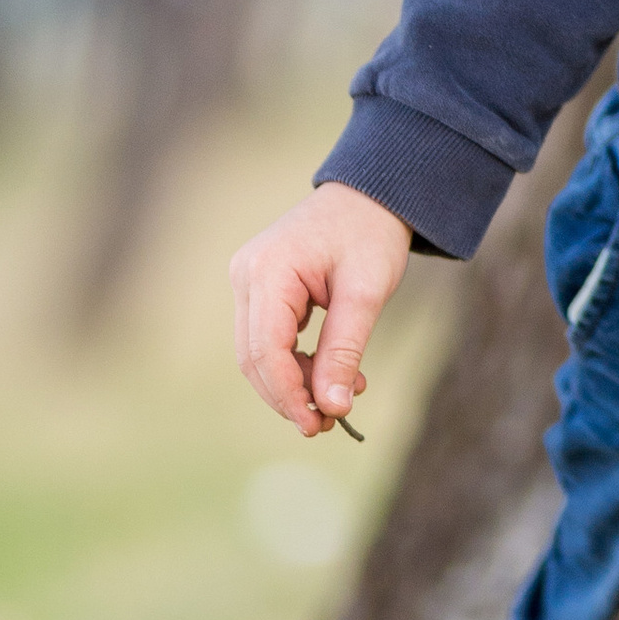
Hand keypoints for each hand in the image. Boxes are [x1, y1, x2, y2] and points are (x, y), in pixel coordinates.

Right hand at [231, 182, 412, 437]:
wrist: (371, 195)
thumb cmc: (371, 234)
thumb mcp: (366, 293)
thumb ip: (345, 350)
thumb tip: (333, 407)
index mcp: (268, 270)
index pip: (265, 350)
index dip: (288, 395)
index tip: (319, 425)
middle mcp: (247, 274)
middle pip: (255, 357)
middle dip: (289, 395)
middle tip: (329, 423)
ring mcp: (249, 280)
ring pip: (259, 352)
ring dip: (295, 382)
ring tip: (341, 398)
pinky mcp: (260, 288)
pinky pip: (268, 337)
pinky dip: (296, 362)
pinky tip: (332, 373)